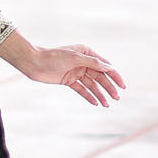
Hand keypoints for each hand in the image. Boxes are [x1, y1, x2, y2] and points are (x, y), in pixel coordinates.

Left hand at [0, 31, 123, 106]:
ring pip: (92, 85)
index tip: (122, 86)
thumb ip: (93, 63)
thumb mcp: (75, 58)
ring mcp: (76, 72)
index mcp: (87, 53)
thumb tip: (109, 67)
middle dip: (108, 87)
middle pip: (100, 77)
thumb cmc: (54, 57)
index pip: (105, 66)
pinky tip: (96, 103)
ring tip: (107, 104)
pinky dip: (88, 96)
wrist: (34, 63)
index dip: (114, 76)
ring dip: (100, 94)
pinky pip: (82, 89)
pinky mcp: (69, 80)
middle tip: (116, 98)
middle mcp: (83, 62)